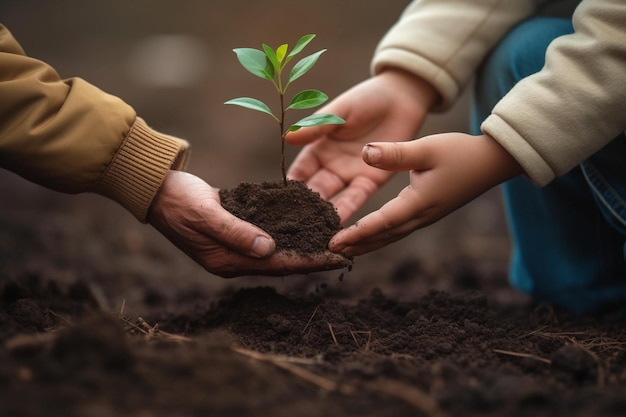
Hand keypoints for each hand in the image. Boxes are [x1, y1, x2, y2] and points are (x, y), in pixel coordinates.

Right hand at [148, 171, 348, 276]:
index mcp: (226, 261)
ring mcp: (233, 246)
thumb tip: (269, 249)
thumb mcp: (206, 213)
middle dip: (312, 258)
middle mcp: (233, 259)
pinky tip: (305, 223)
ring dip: (302, 245)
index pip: (277, 265)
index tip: (338, 258)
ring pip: (276, 249)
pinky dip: (286, 231)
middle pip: (281, 261)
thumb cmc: (178, 199)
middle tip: (345, 251)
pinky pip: (266, 234)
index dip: (310, 262)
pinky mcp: (234, 230)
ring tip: (330, 240)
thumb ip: (236, 232)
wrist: (155, 188)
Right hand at [286, 69, 437, 222]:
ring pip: (333, 198)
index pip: (299, 171)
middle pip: (314, 189)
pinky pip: (357, 197)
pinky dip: (347, 210)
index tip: (274, 204)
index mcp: (319, 147)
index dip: (288, 186)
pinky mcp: (372, 180)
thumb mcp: (338, 112)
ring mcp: (351, 174)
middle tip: (290, 227)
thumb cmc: (366, 99)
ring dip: (323, 214)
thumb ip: (316, 127)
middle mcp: (332, 165)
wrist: (402, 97)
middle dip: (303, 207)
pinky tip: (337, 224)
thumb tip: (287, 137)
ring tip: (312, 231)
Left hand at [329, 133, 522, 255]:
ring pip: (390, 236)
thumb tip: (364, 154)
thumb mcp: (427, 148)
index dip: (356, 233)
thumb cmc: (460, 153)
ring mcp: (425, 217)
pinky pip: (398, 229)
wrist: (492, 163)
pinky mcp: (427, 213)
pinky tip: (369, 235)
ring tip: (343, 251)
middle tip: (329, 253)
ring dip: (366, 244)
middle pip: (383, 236)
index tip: (334, 243)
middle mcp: (420, 216)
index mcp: (418, 203)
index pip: (381, 222)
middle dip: (356, 245)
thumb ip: (395, 153)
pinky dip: (379, 235)